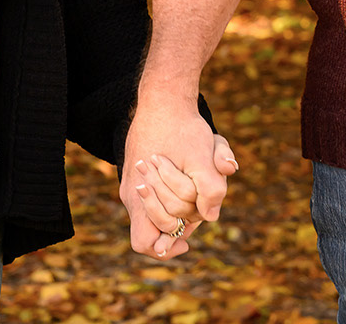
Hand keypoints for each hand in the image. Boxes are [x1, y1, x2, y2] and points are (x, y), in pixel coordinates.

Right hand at [120, 96, 238, 258]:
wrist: (164, 98)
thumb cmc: (182, 126)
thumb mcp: (203, 155)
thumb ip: (211, 188)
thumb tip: (211, 217)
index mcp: (139, 196)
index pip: (145, 243)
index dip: (166, 248)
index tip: (188, 240)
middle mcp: (133, 194)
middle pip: (159, 227)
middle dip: (184, 220)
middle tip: (202, 205)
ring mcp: (135, 184)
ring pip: (162, 209)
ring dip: (183, 201)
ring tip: (198, 180)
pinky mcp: (141, 173)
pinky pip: (160, 194)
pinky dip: (178, 188)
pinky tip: (191, 171)